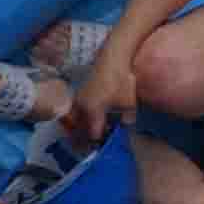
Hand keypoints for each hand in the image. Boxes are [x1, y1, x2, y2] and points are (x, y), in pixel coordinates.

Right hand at [66, 36, 142, 151]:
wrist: (113, 57)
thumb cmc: (122, 80)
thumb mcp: (129, 103)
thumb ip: (126, 120)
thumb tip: (123, 128)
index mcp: (93, 112)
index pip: (92, 134)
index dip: (98, 142)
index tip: (104, 145)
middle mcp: (81, 107)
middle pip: (78, 130)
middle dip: (83, 139)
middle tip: (90, 146)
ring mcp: (78, 99)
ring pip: (74, 120)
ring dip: (78, 129)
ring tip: (84, 135)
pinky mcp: (79, 92)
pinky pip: (74, 111)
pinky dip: (78, 118)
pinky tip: (86, 119)